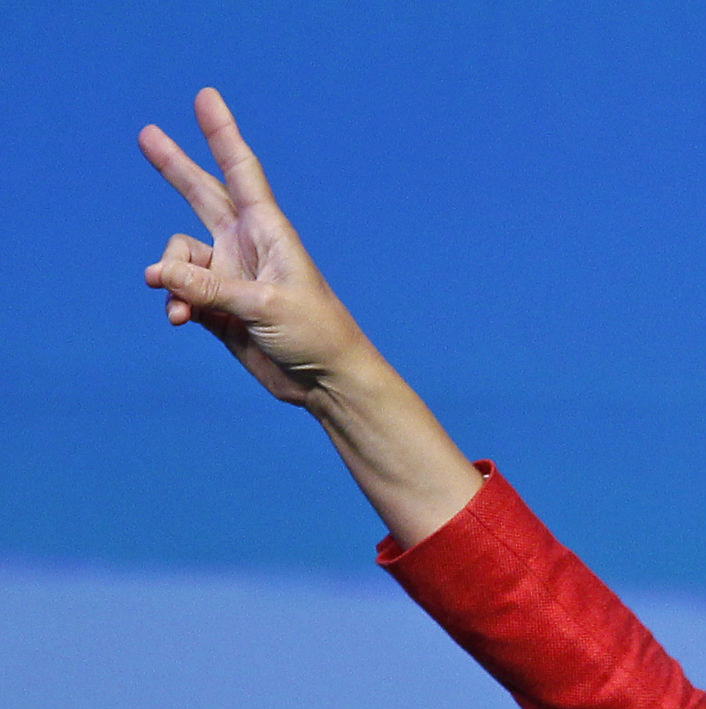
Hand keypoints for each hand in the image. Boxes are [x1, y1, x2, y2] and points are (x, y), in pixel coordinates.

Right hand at [136, 88, 480, 543]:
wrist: (324, 381)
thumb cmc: (315, 334)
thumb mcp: (262, 306)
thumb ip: (208, 288)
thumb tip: (158, 275)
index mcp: (268, 231)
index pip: (241, 171)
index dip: (222, 134)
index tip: (206, 97)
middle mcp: (246, 246)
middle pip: (202, 195)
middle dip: (175, 168)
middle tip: (147, 135)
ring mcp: (230, 275)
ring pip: (179, 257)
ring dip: (172, 277)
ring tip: (182, 306)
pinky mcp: (218, 306)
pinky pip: (181, 291)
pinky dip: (176, 302)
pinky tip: (181, 320)